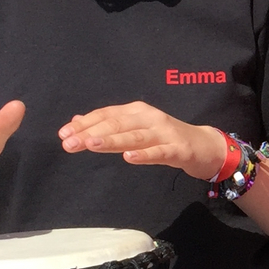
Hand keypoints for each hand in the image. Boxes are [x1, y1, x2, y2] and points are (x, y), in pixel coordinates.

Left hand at [58, 103, 228, 179]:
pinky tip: (129, 157)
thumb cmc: (166, 138)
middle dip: (91, 133)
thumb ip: (109, 125)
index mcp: (137, 111)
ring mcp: (165, 132)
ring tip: (91, 145)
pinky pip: (159, 152)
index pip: (106, 114)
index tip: (64, 133)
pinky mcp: (178, 149)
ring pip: (134, 136)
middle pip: (117, 124)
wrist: (204, 146)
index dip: (85, 123)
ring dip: (112, 140)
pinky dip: (144, 154)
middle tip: (70, 143)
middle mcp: (150, 117)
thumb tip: (78, 120)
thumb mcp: (137, 128)